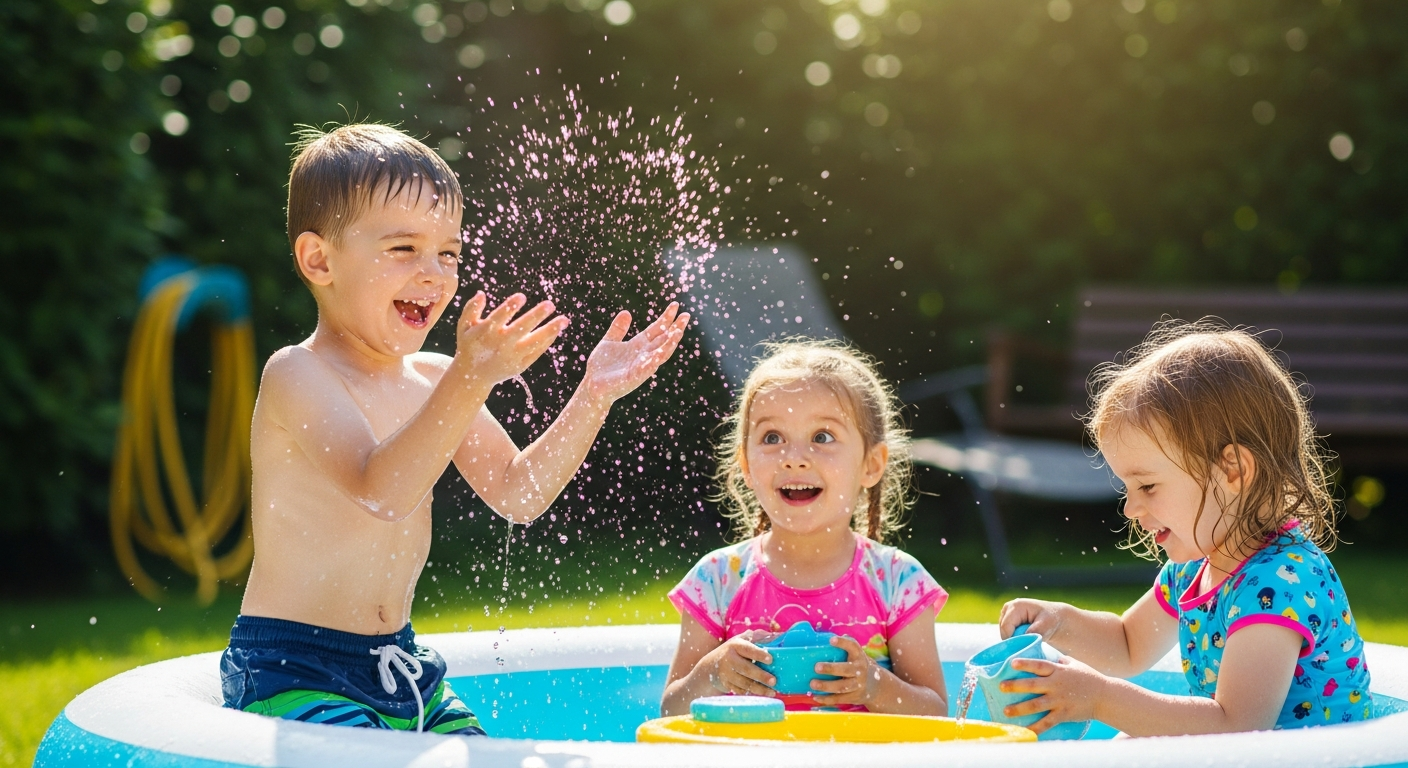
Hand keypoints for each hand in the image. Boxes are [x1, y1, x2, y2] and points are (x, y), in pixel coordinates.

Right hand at [453, 292, 567, 384]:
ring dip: (550, 331)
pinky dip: (547, 341)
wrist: (473, 375)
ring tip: (564, 320)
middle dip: (535, 316)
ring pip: (534, 342)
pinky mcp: (520, 365)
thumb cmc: (470, 344)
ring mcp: (512, 356)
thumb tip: (481, 293)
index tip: (522, 296)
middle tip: (550, 304)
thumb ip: (471, 309)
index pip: (499, 317)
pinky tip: (557, 330)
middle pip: (520, 329)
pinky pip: (537, 352)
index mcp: (485, 332)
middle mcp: (500, 344)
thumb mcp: (463, 326)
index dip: (510, 307)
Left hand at [580, 303, 688, 406]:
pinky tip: (659, 354)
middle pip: (663, 340)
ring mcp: (640, 367)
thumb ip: (618, 328)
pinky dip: (652, 362)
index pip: (657, 329)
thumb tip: (627, 312)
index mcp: (638, 345)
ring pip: (660, 355)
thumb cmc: (601, 366)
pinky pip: (645, 369)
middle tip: (686, 316)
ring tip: (678, 332)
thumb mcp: (609, 341)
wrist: (591, 386)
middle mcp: (643, 355)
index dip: (666, 318)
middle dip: (675, 329)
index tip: (675, 305)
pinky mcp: (632, 378)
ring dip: (669, 344)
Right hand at [702, 631, 776, 696]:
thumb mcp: (742, 639)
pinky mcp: (727, 685)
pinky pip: (740, 690)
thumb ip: (759, 637)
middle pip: (746, 668)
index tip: (770, 659)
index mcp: (735, 645)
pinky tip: (764, 695)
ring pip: (744, 683)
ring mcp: (726, 673)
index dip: (758, 654)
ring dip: (759, 688)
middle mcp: (729, 659)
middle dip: (760, 675)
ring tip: (772, 691)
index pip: (747, 649)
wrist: (710, 666)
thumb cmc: (734, 650)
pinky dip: (752, 693)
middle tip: (774, 680)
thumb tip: (779, 637)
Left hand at [809, 635, 882, 705]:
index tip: (831, 640)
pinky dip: (827, 699)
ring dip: (826, 686)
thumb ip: (842, 648)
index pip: (853, 646)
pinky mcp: (853, 697)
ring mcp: (858, 685)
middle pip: (846, 669)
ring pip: (842, 686)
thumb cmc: (856, 665)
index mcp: (859, 656)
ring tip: (812, 684)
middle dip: (831, 668)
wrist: (875, 686)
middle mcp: (860, 670)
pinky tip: (816, 697)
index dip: (843, 643)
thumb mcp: (854, 655)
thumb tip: (819, 638)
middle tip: (816, 667)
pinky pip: (839, 699)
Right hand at [998, 598, 1066, 640]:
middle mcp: (1008, 606)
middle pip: (1003, 630)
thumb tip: (1021, 640)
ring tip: (1028, 638)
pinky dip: (1014, 636)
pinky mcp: (1006, 617)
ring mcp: (1006, 612)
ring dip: (1014, 638)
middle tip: (1028, 643)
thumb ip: (1033, 632)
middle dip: (1013, 639)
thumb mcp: (1045, 626)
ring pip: (1003, 632)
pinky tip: (1024, 635)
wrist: (1054, 616)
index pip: (1006, 627)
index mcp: (1016, 606)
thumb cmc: (1051, 620)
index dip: (1012, 640)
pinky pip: (1006, 632)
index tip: (1023, 648)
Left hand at [999, 655, 1106, 733]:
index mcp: (1059, 671)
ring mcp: (1060, 701)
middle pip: (1033, 685)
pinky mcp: (1064, 714)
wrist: (1105, 697)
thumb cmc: (1088, 677)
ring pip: (1036, 705)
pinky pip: (1047, 722)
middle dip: (1015, 686)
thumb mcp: (1073, 663)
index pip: (1039, 665)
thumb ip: (1057, 659)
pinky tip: (1025, 730)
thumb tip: (1042, 650)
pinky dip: (1036, 727)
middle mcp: (1057, 685)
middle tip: (1001, 687)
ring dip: (1020, 709)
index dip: (1025, 664)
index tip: (1011, 663)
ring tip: (1005, 711)